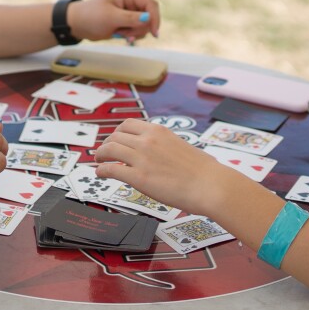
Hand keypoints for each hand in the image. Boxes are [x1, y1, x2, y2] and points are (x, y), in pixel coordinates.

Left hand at [68, 0, 160, 42]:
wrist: (79, 25)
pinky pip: (140, 29)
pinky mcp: (129, 20)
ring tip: (119, 33)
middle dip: (140, 28)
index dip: (154, 18)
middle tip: (126, 35)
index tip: (154, 33)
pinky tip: (120, 35)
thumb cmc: (91, 16)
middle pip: (150, 15)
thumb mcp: (111, 18)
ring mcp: (132, 10)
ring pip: (146, 24)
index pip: (150, 4)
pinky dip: (132, 35)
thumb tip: (148, 18)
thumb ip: (130, 18)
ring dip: (135, 32)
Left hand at [93, 119, 235, 216]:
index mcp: (158, 131)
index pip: (128, 124)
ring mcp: (141, 158)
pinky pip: (111, 169)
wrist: (209, 185)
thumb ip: (166, 145)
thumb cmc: (204, 170)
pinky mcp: (138, 177)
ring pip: (109, 150)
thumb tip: (163, 153)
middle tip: (104, 152)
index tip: (115, 139)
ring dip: (100, 155)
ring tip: (98, 161)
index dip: (117, 132)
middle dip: (107, 144)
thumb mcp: (182, 145)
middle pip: (115, 136)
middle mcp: (147, 141)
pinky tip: (101, 173)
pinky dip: (102, 170)